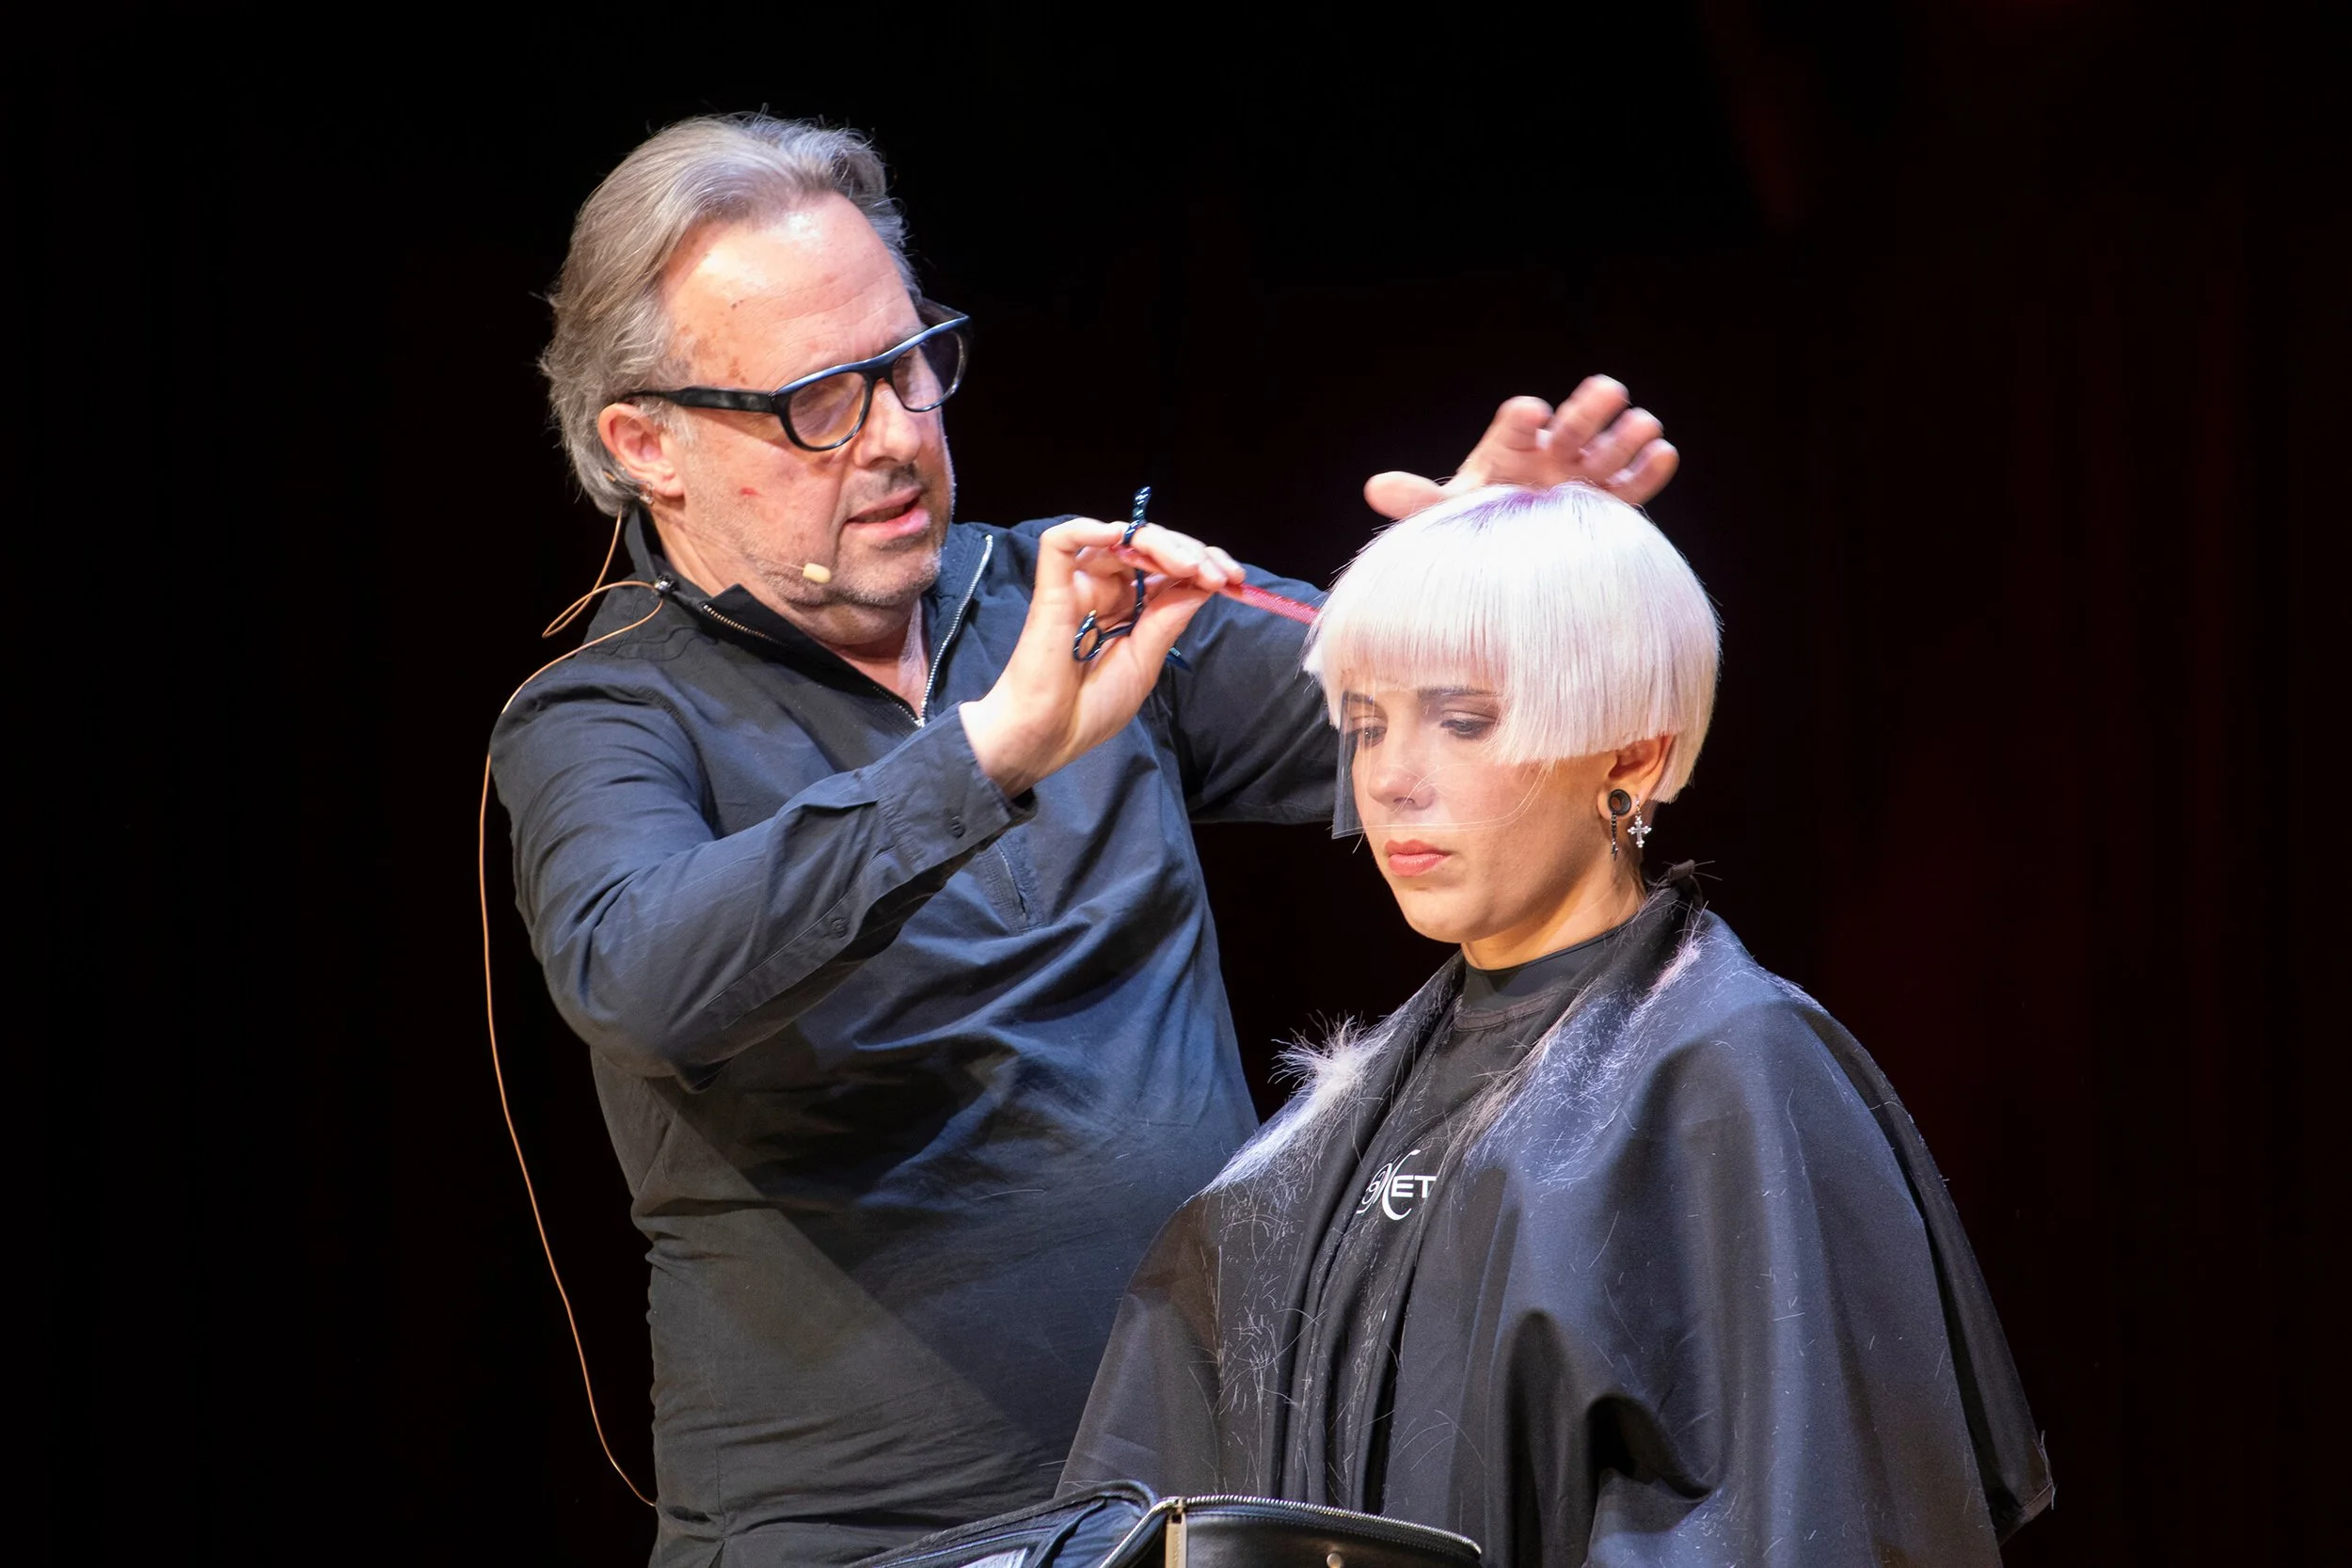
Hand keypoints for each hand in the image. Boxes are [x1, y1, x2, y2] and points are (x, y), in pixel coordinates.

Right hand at [960, 520, 1236, 795]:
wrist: (1048, 737)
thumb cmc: (1092, 708)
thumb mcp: (1145, 663)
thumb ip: (1167, 620)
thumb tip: (1202, 581)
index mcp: (1130, 608)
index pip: (1169, 569)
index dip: (1203, 564)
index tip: (1234, 579)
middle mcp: (1106, 589)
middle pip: (1149, 547)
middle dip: (1190, 552)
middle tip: (1217, 574)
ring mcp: (1079, 585)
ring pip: (1118, 538)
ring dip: (1160, 543)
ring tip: (1189, 565)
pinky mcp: (1051, 588)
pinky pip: (1061, 543)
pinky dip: (1088, 529)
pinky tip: (1120, 536)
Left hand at [1364, 376, 1678, 518]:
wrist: (1504, 569)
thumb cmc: (1475, 531)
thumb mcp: (1444, 517)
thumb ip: (1417, 500)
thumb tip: (1375, 487)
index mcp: (1507, 451)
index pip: (1515, 425)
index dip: (1522, 419)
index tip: (1531, 414)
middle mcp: (1548, 457)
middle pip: (1570, 426)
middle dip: (1588, 409)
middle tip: (1608, 390)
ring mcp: (1581, 479)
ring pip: (1607, 451)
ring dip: (1625, 434)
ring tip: (1644, 424)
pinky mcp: (1608, 507)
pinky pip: (1632, 486)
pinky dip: (1649, 470)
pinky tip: (1663, 453)